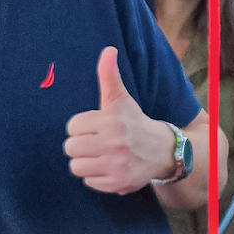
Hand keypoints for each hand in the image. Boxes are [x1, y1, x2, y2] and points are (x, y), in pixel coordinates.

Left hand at [64, 47, 176, 194]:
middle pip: (71, 148)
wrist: (163, 150)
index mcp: (112, 120)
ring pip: (76, 167)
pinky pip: (89, 182)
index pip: (72, 127)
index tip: (97, 127)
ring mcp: (117, 165)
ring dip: (86, 162)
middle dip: (82, 145)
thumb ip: (109, 76)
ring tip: (101, 156)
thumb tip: (107, 50)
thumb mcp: (121, 99)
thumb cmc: (135, 122)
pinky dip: (97, 177)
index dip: (82, 127)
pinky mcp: (118, 183)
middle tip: (98, 142)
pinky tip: (110, 167)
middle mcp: (115, 143)